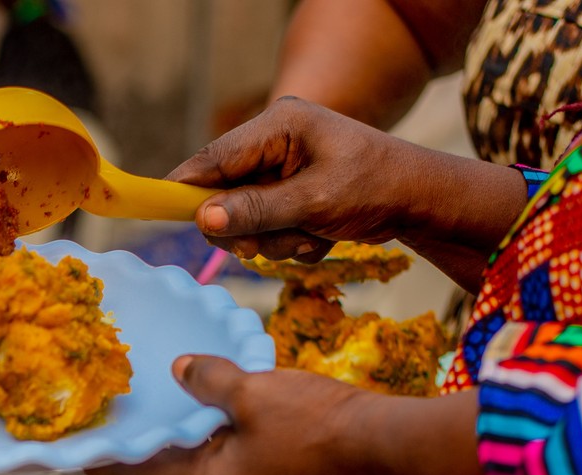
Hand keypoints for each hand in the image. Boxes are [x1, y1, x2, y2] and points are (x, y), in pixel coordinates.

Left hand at [87, 356, 489, 474]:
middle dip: (133, 467)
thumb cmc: (320, 424)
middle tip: (108, 442)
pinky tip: (206, 438)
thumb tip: (179, 370)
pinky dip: (204, 464)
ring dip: (170, 465)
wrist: (386, 449)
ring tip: (150, 437)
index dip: (106, 466)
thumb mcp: (255, 391)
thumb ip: (209, 381)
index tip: (77, 454)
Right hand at [169, 97, 525, 290]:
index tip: (161, 212)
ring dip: (275, 239)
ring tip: (313, 234)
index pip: (214, 158)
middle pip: (223, 195)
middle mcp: (274, 142)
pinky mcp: (288, 194)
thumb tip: (202, 219)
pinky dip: (289, 241)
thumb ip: (256, 210)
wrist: (420, 200)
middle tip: (273, 241)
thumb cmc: (375, 187)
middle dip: (249, 226)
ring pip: (244, 220)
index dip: (185, 187)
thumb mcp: (314, 201)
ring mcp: (280, 169)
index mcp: (279, 125)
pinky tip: (320, 234)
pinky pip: (266, 229)